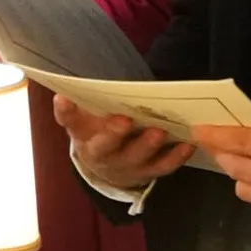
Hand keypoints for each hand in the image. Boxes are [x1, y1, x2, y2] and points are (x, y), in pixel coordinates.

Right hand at [54, 95, 194, 191]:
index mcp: (83, 134)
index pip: (69, 121)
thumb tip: (76, 78)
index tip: (63, 98)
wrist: (108, 167)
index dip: (66, 111)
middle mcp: (101, 153)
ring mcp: (125, 166)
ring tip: (159, 131)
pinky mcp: (147, 172)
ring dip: (147, 145)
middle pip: (104, 146)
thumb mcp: (86, 117)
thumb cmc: (98, 131)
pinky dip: (175, 157)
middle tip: (125, 120)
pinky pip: (162, 167)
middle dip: (114, 133)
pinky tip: (187, 144)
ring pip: (135, 158)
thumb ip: (83, 101)